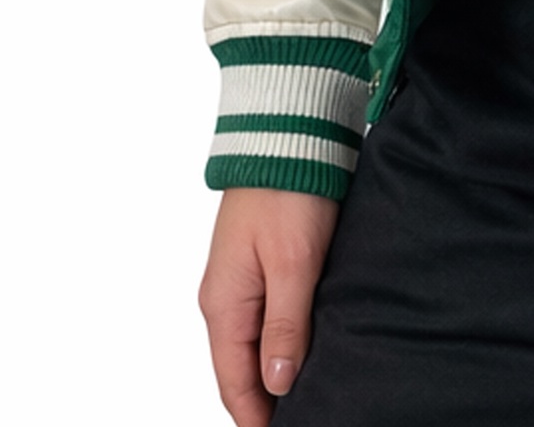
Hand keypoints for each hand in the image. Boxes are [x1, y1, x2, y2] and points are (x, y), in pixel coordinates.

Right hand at [199, 187, 341, 424]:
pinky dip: (284, 340)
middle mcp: (226, 299)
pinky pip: (268, 317)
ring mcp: (242, 281)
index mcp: (224, 305)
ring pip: (257, 344)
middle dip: (268, 401)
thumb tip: (278, 384)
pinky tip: (307, 350)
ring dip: (278, 372)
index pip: (234, 384)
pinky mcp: (263, 263)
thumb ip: (286, 324)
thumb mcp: (292, 263)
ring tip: (310, 397)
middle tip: (308, 418)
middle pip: (243, 369)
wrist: (289, 134)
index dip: (258, 418)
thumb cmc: (289, 192)